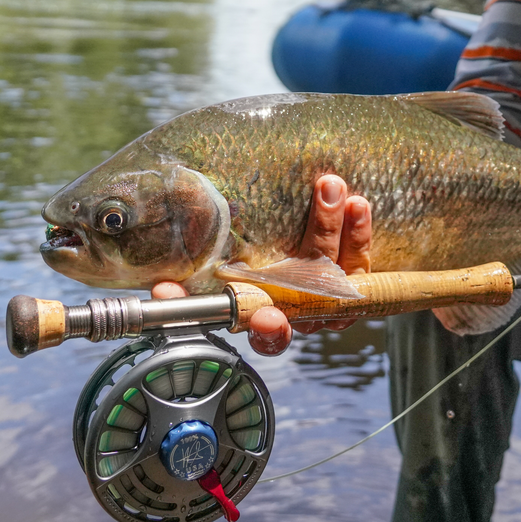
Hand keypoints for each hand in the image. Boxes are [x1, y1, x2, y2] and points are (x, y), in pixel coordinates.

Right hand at [152, 174, 371, 355]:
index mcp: (265, 317)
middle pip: (317, 290)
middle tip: (320, 202)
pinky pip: (360, 262)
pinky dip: (358, 232)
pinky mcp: (352, 278)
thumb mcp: (207, 274)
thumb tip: (160, 289)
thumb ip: (185, 287)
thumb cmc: (234, 261)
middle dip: (318, 241)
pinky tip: (357, 205)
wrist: (280, 240)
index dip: (268, 329)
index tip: (270, 317)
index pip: (267, 334)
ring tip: (333, 187)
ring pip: (342, 271)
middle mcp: (300, 313)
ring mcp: (329, 297)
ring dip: (337, 227)